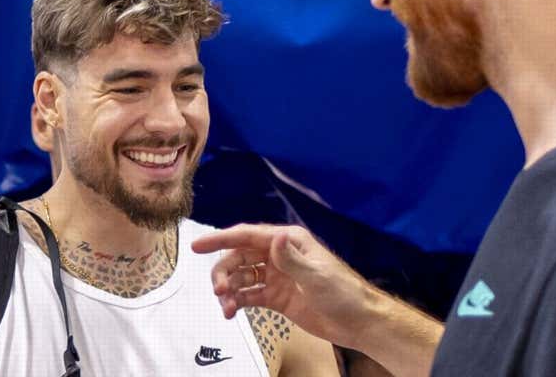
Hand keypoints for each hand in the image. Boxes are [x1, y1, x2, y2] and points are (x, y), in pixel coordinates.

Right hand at [191, 223, 375, 349]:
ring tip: (225, 305)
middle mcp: (279, 255)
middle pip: (240, 257)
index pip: (248, 235)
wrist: (357, 321)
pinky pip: (249, 295)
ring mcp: (276, 276)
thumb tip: (273, 239)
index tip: (197, 245)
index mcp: (288, 241)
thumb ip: (292, 259)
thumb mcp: (316, 275)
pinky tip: (230, 312)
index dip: (221, 238)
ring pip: (242, 276)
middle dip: (225, 271)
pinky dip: (237, 302)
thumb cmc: (343, 292)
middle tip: (219, 289)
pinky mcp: (276, 297)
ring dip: (229, 288)